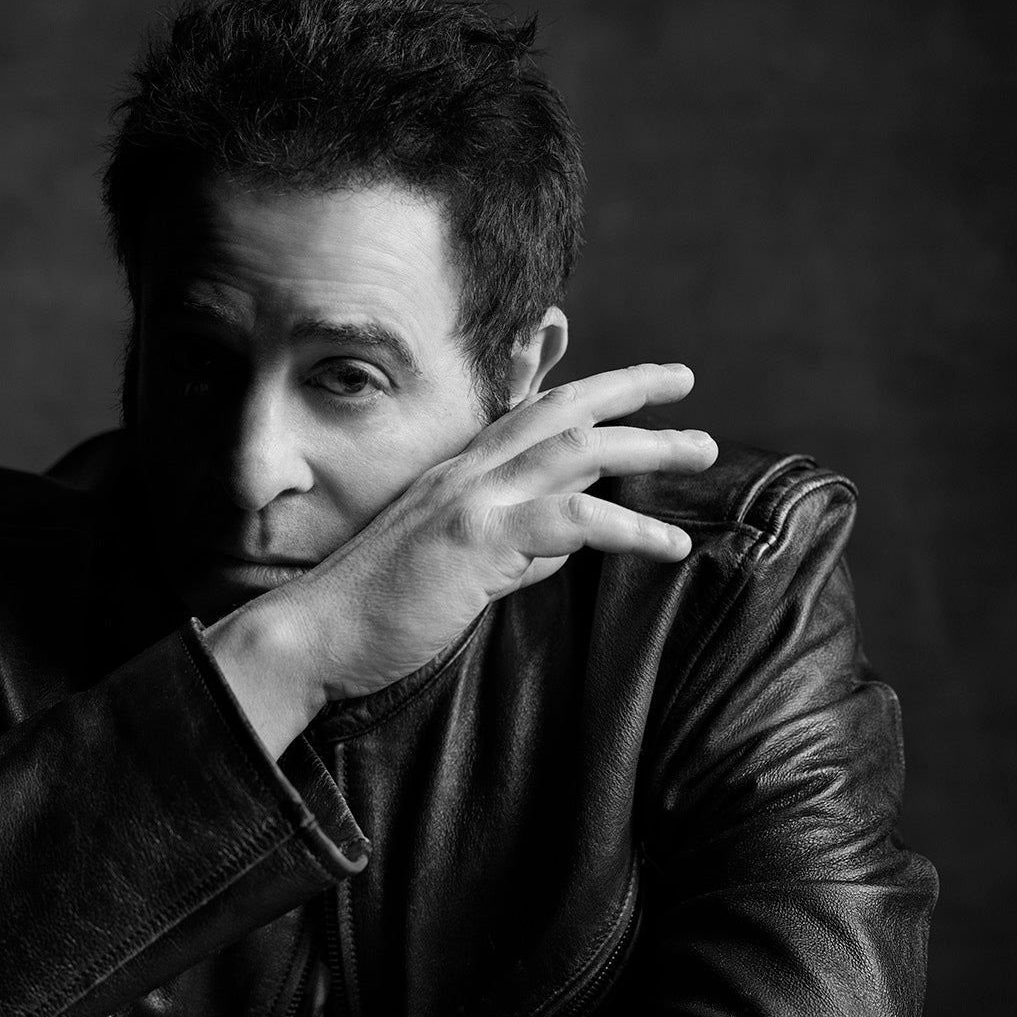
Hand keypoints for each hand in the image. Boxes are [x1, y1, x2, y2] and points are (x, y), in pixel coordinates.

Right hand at [207, 363, 716, 752]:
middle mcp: (465, 473)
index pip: (530, 414)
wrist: (313, 636)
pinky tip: (671, 543)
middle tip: (686, 380)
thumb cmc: (377, 611)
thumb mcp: (455, 569)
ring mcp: (470, 501)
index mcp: (456, 475)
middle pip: (561, 410)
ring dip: (647, 445)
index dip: (587, 393)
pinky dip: (629, 527)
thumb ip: (512, 550)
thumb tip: (565, 544)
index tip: (635, 388)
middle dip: (629, 390)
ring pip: (575, 450)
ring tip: (703, 449)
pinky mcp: (477, 540)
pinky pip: (571, 521)